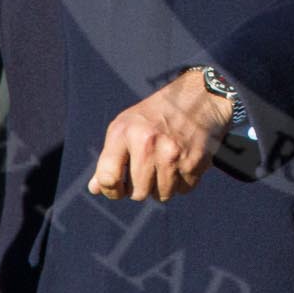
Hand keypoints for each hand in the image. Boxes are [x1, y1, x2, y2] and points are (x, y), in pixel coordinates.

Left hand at [89, 68, 230, 201]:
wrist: (199, 97)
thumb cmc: (157, 114)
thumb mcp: (127, 126)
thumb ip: (110, 157)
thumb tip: (95, 188)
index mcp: (124, 132)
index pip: (108, 178)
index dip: (111, 190)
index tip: (119, 187)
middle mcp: (147, 142)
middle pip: (137, 193)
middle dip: (141, 188)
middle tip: (148, 171)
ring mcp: (172, 153)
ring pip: (162, 195)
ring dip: (163, 186)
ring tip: (166, 165)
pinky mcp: (193, 161)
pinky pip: (184, 189)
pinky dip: (183, 181)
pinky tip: (183, 162)